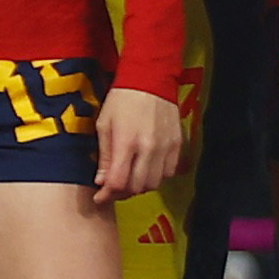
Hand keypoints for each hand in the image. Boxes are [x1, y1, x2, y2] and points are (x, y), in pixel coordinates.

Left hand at [91, 83, 188, 208]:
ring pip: (155, 183)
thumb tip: (102, 181)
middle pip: (138, 187)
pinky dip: (156, 177)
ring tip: (129, 178)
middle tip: (113, 188)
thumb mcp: (104, 124)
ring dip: (140, 186)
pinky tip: (146, 169)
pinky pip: (169, 173)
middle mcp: (149, 149)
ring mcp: (166, 148)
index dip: (107, 194)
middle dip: (123, 192)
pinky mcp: (178, 146)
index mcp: (127, 142)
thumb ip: (105, 155)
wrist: (151, 80)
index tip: (100, 198)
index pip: (119, 182)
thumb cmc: (122, 100)